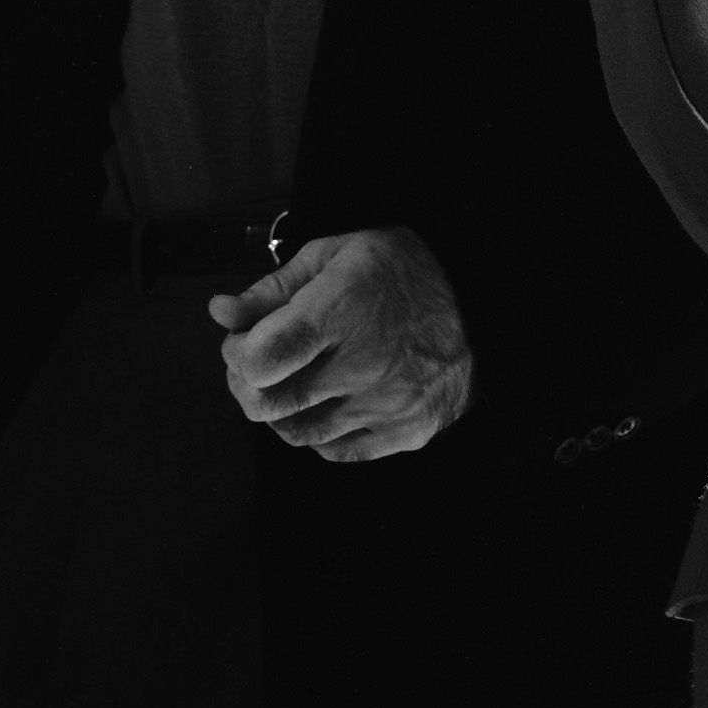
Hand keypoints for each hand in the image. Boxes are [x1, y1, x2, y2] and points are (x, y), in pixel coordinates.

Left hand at [209, 226, 474, 462]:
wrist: (485, 302)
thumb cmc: (405, 273)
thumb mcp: (336, 255)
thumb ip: (273, 288)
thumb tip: (222, 313)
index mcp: (342, 310)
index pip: (260, 358)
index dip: (236, 354)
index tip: (244, 340)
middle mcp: (364, 364)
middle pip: (267, 403)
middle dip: (246, 384)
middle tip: (260, 362)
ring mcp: (386, 405)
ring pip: (294, 433)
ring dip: (280, 409)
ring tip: (296, 379)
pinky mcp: (405, 433)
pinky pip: (334, 452)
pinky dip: (319, 431)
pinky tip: (329, 400)